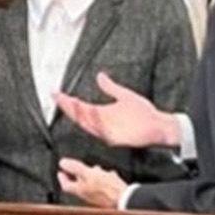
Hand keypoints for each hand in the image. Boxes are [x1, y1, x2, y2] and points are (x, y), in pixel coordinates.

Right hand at [53, 73, 178, 149]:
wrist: (159, 125)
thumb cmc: (144, 114)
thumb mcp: (124, 95)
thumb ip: (110, 87)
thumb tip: (100, 76)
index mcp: (101, 113)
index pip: (79, 107)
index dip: (67, 101)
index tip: (56, 93)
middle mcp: (101, 123)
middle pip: (79, 116)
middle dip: (68, 108)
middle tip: (59, 98)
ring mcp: (107, 131)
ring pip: (88, 124)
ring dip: (80, 114)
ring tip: (72, 103)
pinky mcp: (116, 138)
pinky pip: (103, 131)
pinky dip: (97, 122)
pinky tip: (92, 112)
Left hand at [56, 157, 128, 208]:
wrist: (125, 198)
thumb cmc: (108, 189)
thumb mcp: (88, 173)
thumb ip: (75, 168)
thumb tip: (62, 163)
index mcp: (80, 190)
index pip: (65, 184)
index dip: (61, 177)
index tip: (60, 172)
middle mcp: (86, 195)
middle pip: (77, 185)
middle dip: (76, 175)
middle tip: (75, 169)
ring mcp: (97, 196)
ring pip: (90, 185)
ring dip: (90, 176)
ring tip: (94, 169)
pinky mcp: (107, 196)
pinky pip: (101, 187)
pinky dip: (102, 180)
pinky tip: (108, 175)